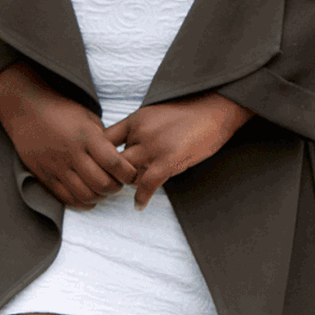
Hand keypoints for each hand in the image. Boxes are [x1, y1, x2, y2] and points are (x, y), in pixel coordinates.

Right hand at [0, 64, 136, 207]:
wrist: (25, 108)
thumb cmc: (60, 109)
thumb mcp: (88, 117)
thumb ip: (103, 139)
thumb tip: (120, 159)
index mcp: (86, 136)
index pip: (114, 163)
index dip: (128, 174)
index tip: (131, 174)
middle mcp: (71, 153)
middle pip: (101, 184)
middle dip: (116, 188)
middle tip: (118, 183)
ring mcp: (56, 166)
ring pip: (85, 195)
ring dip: (100, 197)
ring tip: (103, 190)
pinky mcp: (44, 175)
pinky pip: (66, 198)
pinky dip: (82, 203)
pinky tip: (88, 197)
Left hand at [107, 94, 251, 208]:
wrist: (214, 108)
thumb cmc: (188, 112)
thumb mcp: (156, 114)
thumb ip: (141, 129)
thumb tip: (130, 146)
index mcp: (135, 119)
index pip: (104, 139)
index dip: (99, 154)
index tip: (101, 166)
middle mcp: (140, 132)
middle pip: (112, 159)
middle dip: (112, 172)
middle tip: (114, 183)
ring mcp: (153, 146)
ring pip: (127, 172)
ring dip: (128, 184)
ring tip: (129, 192)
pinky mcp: (169, 160)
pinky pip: (148, 184)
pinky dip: (142, 197)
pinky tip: (139, 205)